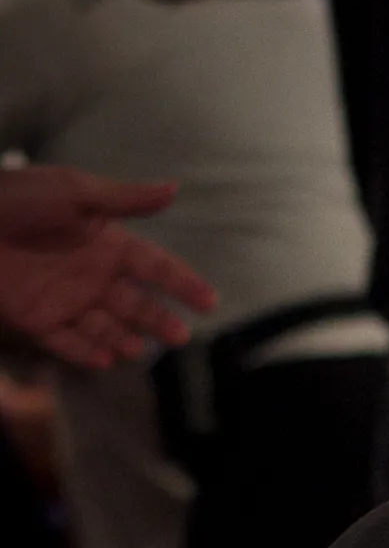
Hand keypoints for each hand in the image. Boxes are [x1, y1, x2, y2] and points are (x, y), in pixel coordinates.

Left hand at [0, 165, 215, 369]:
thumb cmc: (17, 199)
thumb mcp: (74, 191)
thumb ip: (125, 199)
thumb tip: (175, 189)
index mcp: (106, 242)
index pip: (155, 266)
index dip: (183, 283)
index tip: (209, 301)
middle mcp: (92, 275)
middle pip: (136, 304)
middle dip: (160, 320)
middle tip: (179, 335)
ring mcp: (67, 300)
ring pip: (106, 327)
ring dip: (125, 339)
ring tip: (138, 348)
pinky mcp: (38, 320)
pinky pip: (68, 343)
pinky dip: (86, 353)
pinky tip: (105, 358)